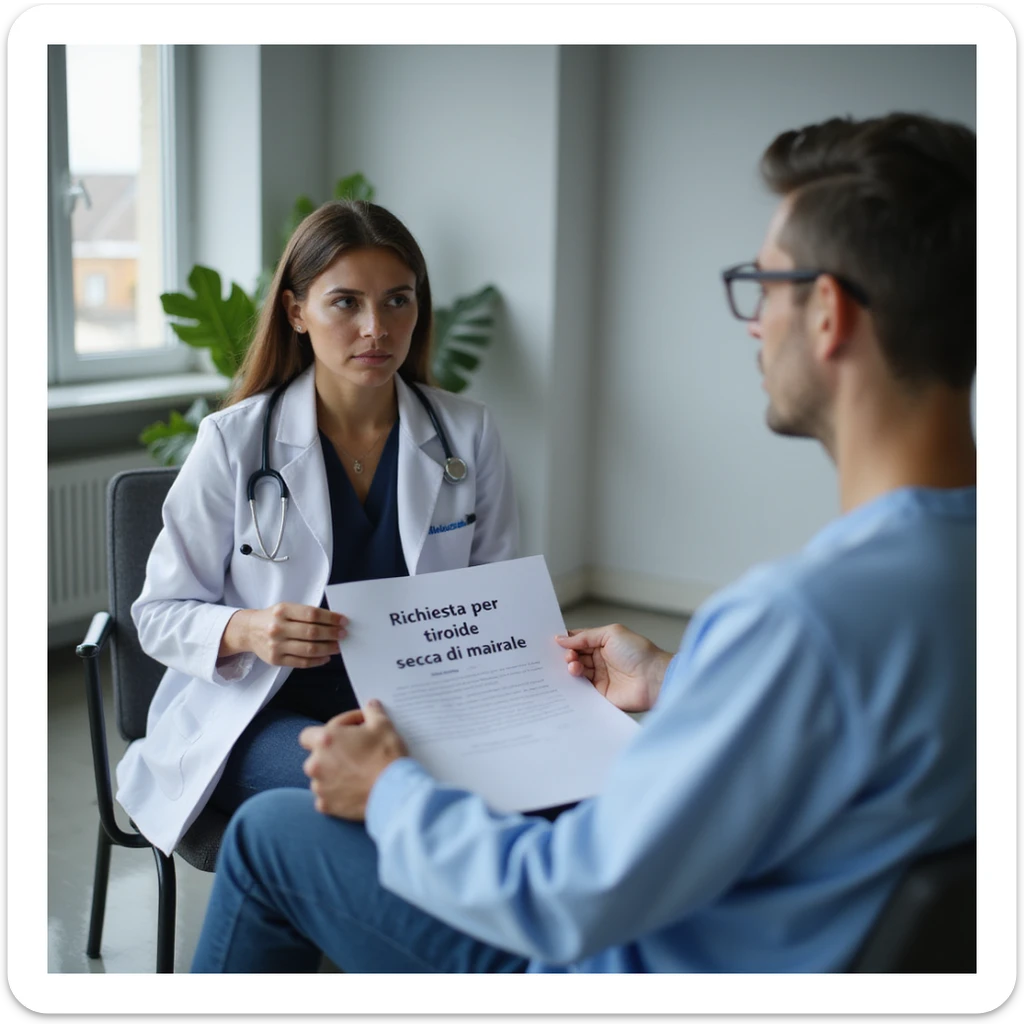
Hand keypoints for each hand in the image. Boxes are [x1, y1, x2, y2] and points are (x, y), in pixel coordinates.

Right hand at [220, 603, 347, 667]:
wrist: (249, 631)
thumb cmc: (273, 618)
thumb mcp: (286, 608)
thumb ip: (306, 614)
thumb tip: (334, 621)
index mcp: (282, 610)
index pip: (312, 614)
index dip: (331, 618)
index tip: (343, 621)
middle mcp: (278, 628)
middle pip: (312, 632)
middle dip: (332, 634)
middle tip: (343, 634)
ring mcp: (276, 645)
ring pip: (308, 649)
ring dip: (328, 648)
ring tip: (338, 646)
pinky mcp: (276, 660)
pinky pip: (301, 662)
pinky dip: (317, 660)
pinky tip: (326, 656)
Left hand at [300, 700, 408, 819]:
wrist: (394, 793)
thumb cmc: (386, 757)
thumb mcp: (383, 726)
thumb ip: (372, 712)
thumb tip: (370, 706)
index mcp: (325, 740)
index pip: (309, 735)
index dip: (328, 732)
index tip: (348, 732)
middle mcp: (316, 764)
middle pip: (317, 756)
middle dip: (333, 753)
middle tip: (356, 752)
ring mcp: (319, 787)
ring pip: (322, 777)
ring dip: (334, 774)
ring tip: (356, 773)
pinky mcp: (327, 806)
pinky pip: (327, 797)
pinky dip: (337, 794)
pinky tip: (354, 790)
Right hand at [555, 624, 672, 712]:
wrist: (654, 678)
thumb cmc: (639, 653)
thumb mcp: (611, 634)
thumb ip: (585, 637)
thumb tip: (562, 639)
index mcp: (602, 644)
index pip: (579, 641)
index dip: (566, 641)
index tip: (554, 642)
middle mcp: (600, 660)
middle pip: (575, 657)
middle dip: (567, 655)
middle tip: (567, 656)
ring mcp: (600, 677)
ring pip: (576, 673)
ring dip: (570, 668)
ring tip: (573, 667)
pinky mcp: (600, 694)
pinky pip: (581, 690)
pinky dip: (573, 685)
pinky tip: (570, 679)